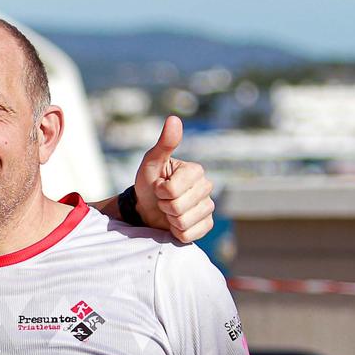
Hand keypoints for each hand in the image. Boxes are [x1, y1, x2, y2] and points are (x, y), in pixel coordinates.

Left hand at [130, 116, 213, 243]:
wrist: (146, 208)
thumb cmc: (148, 183)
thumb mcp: (151, 163)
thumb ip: (164, 144)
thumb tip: (174, 119)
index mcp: (196, 171)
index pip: (172, 190)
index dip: (159, 192)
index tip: (158, 187)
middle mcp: (207, 188)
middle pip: (178, 207)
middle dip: (163, 206)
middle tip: (161, 201)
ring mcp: (208, 207)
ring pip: (184, 222)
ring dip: (169, 220)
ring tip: (167, 212)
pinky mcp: (205, 225)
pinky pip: (190, 235)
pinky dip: (177, 233)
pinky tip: (175, 224)